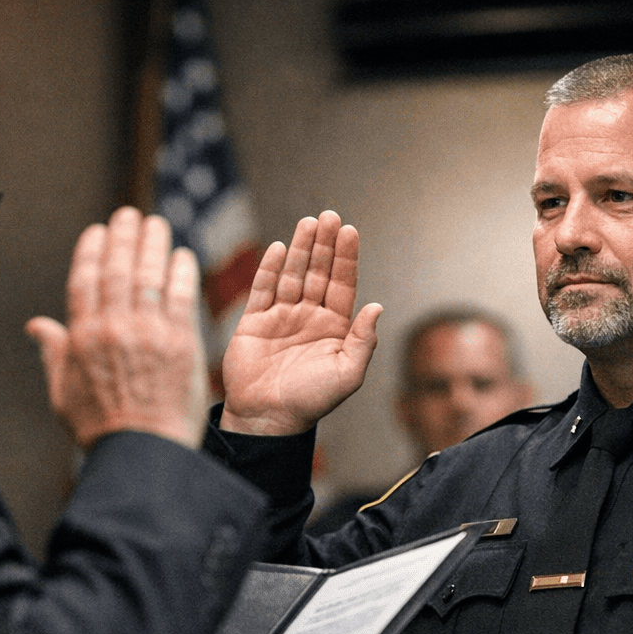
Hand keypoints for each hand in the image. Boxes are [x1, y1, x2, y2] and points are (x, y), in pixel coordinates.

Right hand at [27, 207, 207, 449]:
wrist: (142, 454)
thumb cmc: (103, 430)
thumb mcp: (64, 394)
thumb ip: (54, 353)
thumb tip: (37, 325)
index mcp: (83, 337)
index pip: (85, 280)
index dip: (92, 251)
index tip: (98, 231)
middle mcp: (115, 328)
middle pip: (119, 269)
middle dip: (124, 237)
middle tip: (130, 216)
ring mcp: (150, 333)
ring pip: (150, 276)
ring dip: (153, 245)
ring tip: (156, 225)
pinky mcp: (181, 343)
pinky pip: (182, 297)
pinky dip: (182, 272)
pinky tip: (183, 256)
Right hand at [219, 210, 381, 435]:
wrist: (268, 418)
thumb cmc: (311, 401)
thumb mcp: (347, 374)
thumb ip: (364, 340)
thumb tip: (377, 307)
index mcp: (334, 328)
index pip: (343, 284)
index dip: (346, 257)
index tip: (350, 231)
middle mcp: (309, 318)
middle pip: (319, 272)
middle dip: (325, 244)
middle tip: (329, 215)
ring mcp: (281, 318)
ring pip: (292, 275)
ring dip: (301, 248)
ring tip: (308, 222)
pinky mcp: (254, 323)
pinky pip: (262, 290)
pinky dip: (269, 269)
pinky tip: (278, 248)